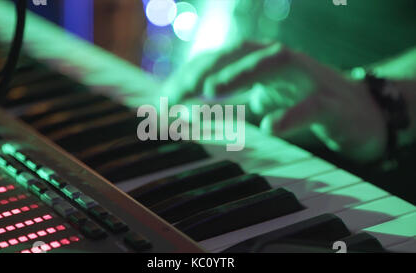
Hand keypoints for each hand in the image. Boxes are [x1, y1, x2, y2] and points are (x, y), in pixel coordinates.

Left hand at [162, 41, 387, 162]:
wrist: (362, 114)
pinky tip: (270, 127)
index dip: (192, 73)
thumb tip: (190, 114)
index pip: (222, 59)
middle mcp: (283, 63)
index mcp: (263, 63)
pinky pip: (313, 105)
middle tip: (179, 91)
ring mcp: (309, 78)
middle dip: (208, 67)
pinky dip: (291, 114)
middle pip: (242, 52)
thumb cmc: (306, 105)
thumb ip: (232, 107)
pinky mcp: (333, 104)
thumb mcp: (263, 104)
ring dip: (242, 73)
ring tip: (212, 91)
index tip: (166, 96)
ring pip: (277, 63)